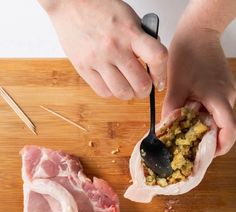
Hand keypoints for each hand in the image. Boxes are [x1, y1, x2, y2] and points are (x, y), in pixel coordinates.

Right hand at [40, 0, 166, 98]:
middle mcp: (114, 47)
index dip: (161, 74)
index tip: (159, 79)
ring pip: (122, 92)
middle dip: (145, 90)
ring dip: (129, 94)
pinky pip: (103, 92)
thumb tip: (153, 61)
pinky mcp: (84, 68)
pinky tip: (112, 83)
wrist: (70, 3)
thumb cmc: (100, 8)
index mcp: (129, 32)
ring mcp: (97, 60)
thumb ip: (142, 39)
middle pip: (140, 84)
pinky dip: (112, 92)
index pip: (157, 58)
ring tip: (128, 87)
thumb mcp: (128, 17)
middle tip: (143, 87)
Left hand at [162, 26, 235, 155]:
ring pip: (219, 120)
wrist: (198, 32)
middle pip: (224, 129)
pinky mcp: (223, 89)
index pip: (229, 130)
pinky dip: (205, 117)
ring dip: (204, 129)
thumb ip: (172, 109)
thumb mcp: (175, 84)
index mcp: (219, 98)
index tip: (204, 156)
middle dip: (207, 141)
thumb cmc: (188, 54)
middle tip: (188, 147)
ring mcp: (228, 93)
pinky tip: (190, 116)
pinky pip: (217, 110)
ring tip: (185, 132)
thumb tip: (166, 130)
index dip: (219, 147)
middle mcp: (228, 97)